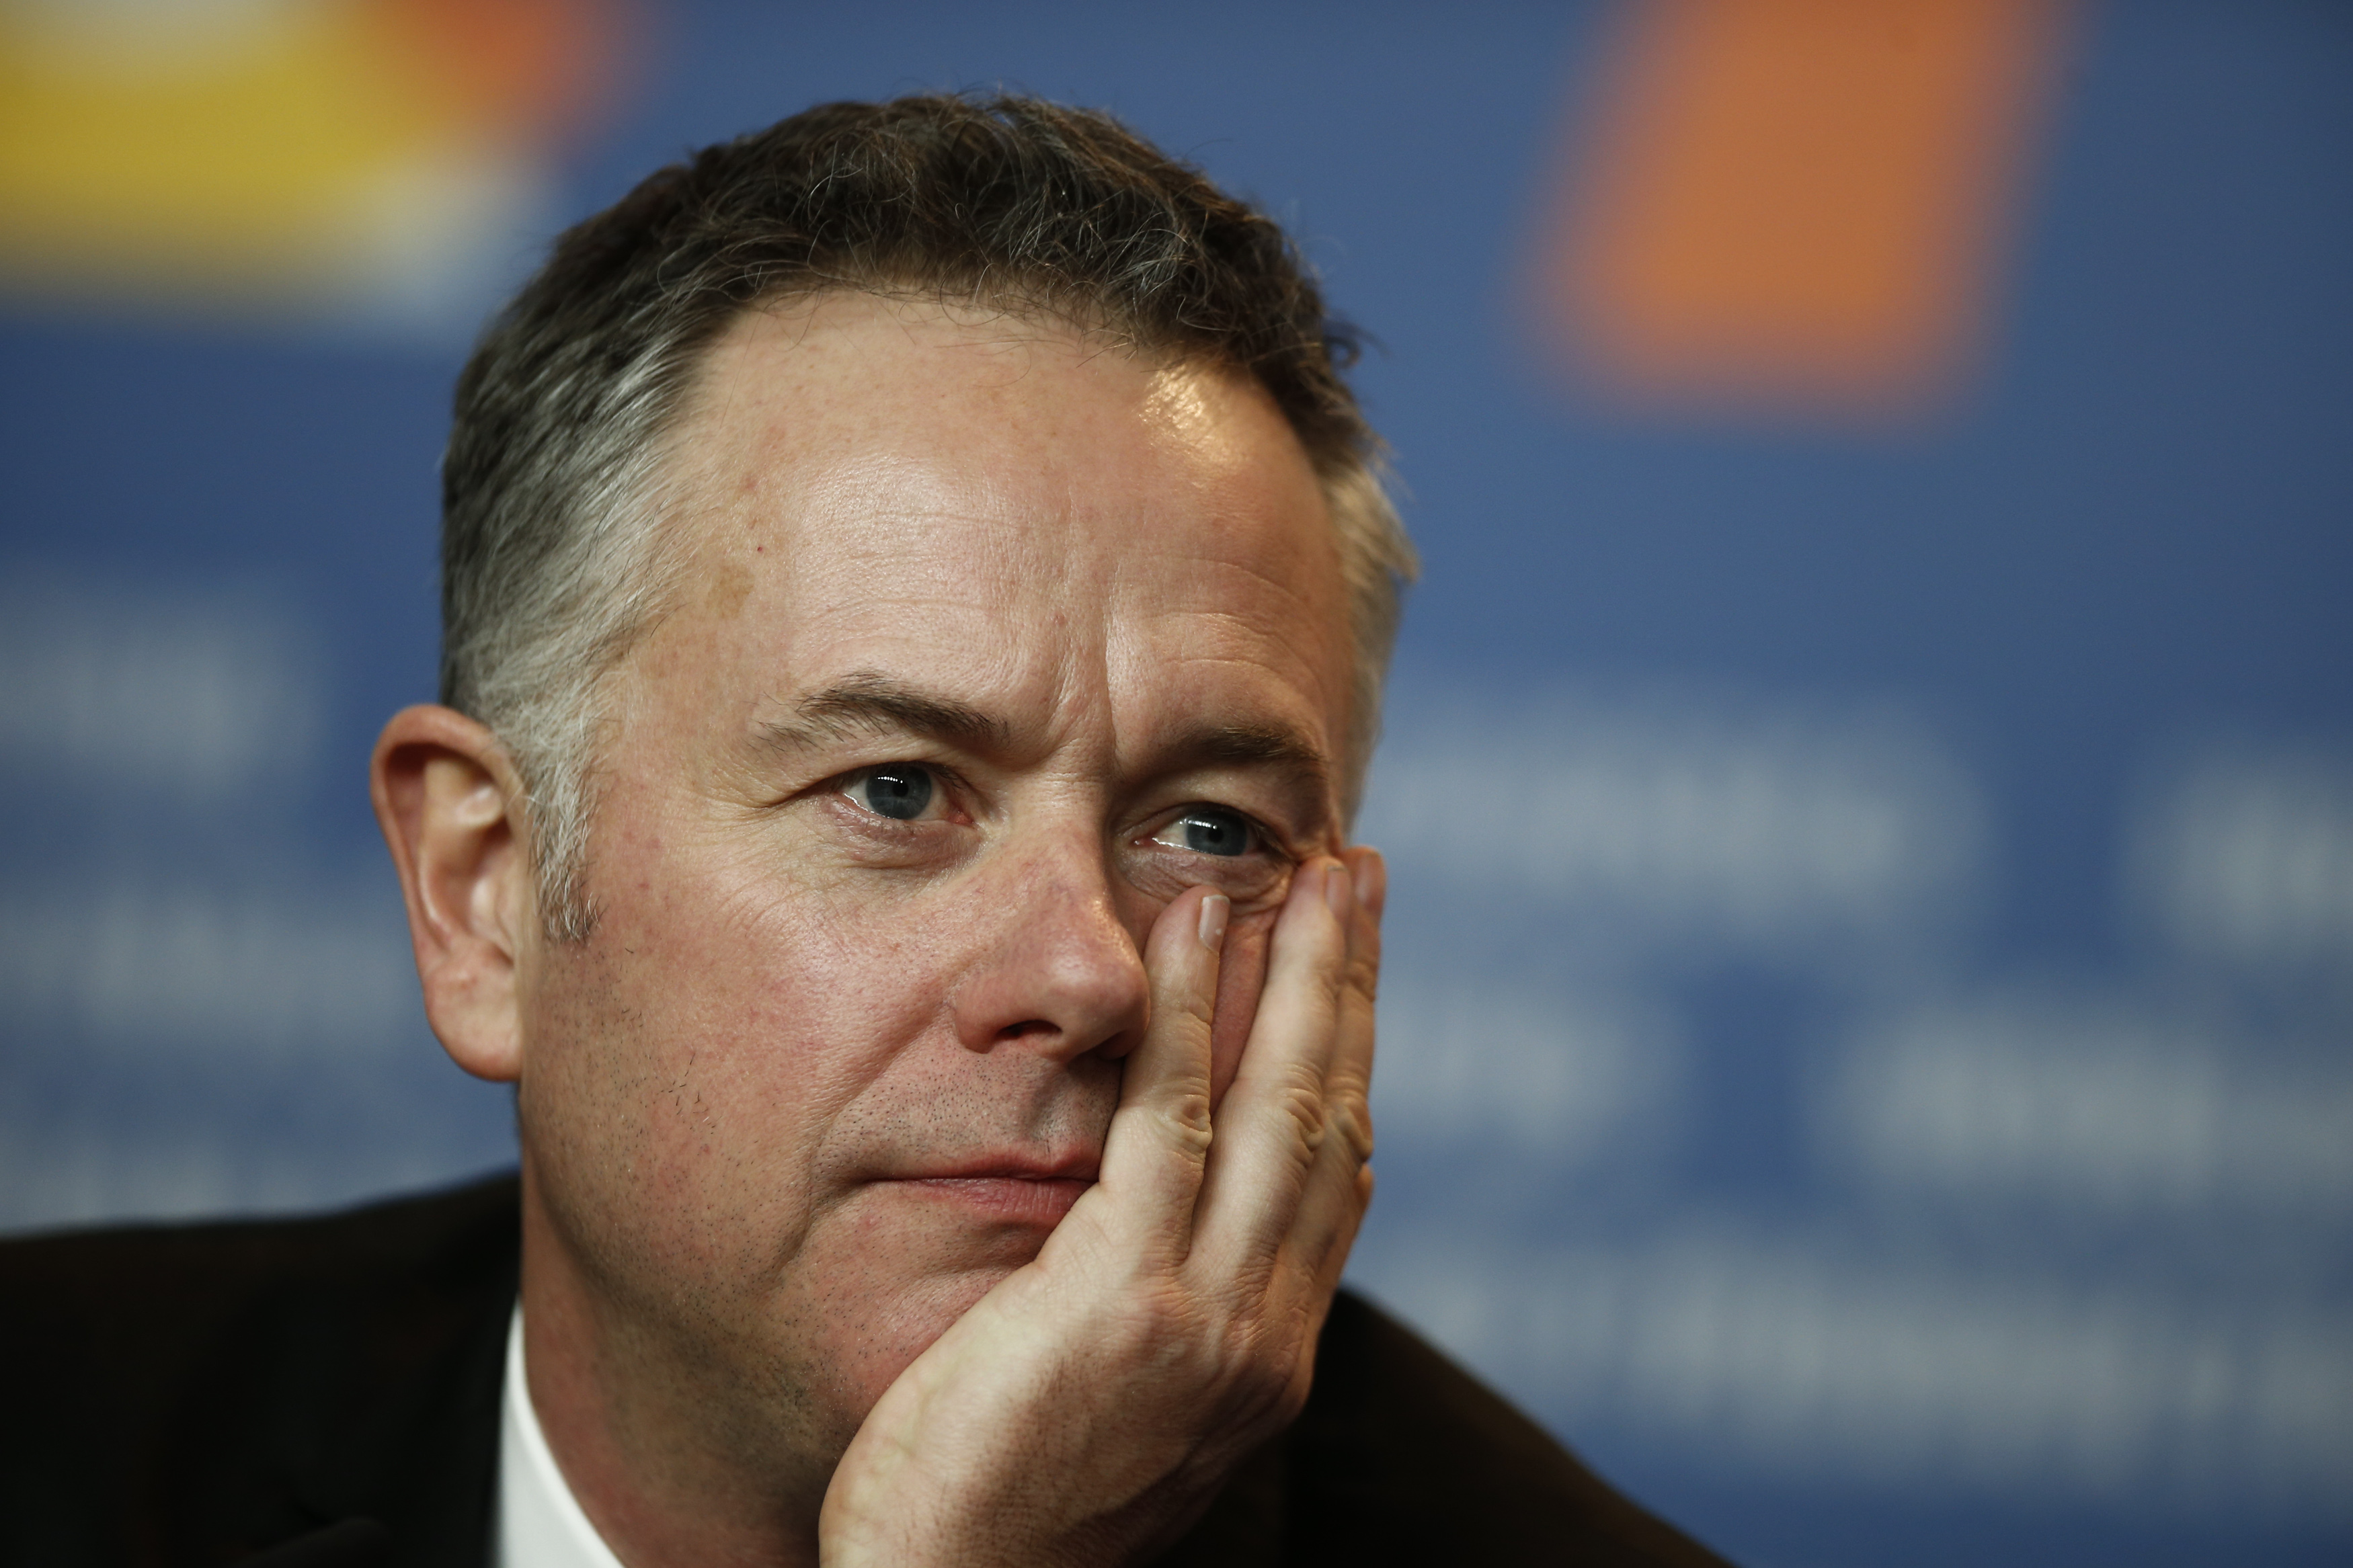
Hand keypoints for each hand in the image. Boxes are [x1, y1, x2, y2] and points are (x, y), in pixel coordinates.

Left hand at [818, 849, 1384, 1566]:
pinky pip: (1171, 1123)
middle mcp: (1264, 1338)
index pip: (1334, 1177)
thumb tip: (1155, 1215)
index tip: (1354, 966)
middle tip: (1363, 876)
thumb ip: (1158, 1311)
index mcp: (1265, 1359)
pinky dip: (1190, 1013)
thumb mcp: (1112, 1406)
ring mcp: (1207, 1324)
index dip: (1351, 1056)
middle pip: (1332, 1121)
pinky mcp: (1124, 1303)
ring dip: (1298, 974)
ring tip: (1310, 873)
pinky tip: (1192, 927)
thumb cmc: (998, 1514)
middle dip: (1352, 988)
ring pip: (1279, 1108)